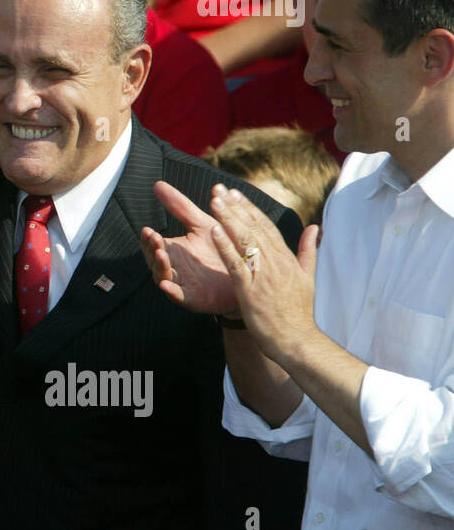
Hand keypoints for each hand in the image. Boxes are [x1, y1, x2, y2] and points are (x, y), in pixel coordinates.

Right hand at [140, 180, 241, 314]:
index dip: (148, 238)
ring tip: (162, 255)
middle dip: (151, 250)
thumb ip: (180, 206)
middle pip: (153, 259)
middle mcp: (173, 267)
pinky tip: (166, 284)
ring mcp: (181, 283)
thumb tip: (158, 184)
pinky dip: (170, 291)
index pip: (152, 244)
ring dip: (159, 267)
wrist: (247, 274)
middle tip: (154, 240)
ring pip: (162, 276)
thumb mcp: (201, 223)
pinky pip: (178, 296)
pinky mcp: (192, 298)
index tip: (148, 230)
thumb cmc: (224, 247)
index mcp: (173, 250)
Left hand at [208, 185, 319, 355]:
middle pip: (253, 228)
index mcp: (286, 259)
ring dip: (229, 219)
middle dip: (235, 207)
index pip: (266, 227)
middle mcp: (275, 262)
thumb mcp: (308, 278)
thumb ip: (308, 251)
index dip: (250, 208)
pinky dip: (225, 246)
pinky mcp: (251, 290)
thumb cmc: (298, 312)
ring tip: (215, 201)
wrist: (297, 340)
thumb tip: (315, 228)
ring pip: (244, 241)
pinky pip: (236, 264)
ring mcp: (263, 275)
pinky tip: (214, 231)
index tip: (236, 193)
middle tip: (219, 189)